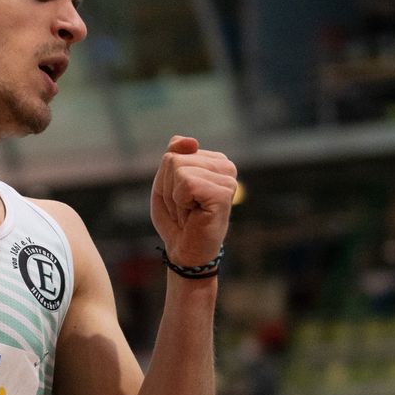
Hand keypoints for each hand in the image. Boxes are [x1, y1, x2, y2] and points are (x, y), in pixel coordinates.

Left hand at [150, 136, 238, 267]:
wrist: (186, 252)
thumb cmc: (177, 219)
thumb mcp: (166, 182)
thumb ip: (174, 153)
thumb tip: (192, 141)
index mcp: (213, 160)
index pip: (174, 151)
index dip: (166, 180)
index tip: (180, 199)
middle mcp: (225, 166)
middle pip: (174, 159)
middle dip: (168, 189)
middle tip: (183, 208)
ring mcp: (228, 179)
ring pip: (178, 170)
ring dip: (174, 198)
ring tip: (189, 212)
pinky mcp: (224, 193)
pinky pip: (186, 183)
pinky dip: (181, 202)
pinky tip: (194, 215)